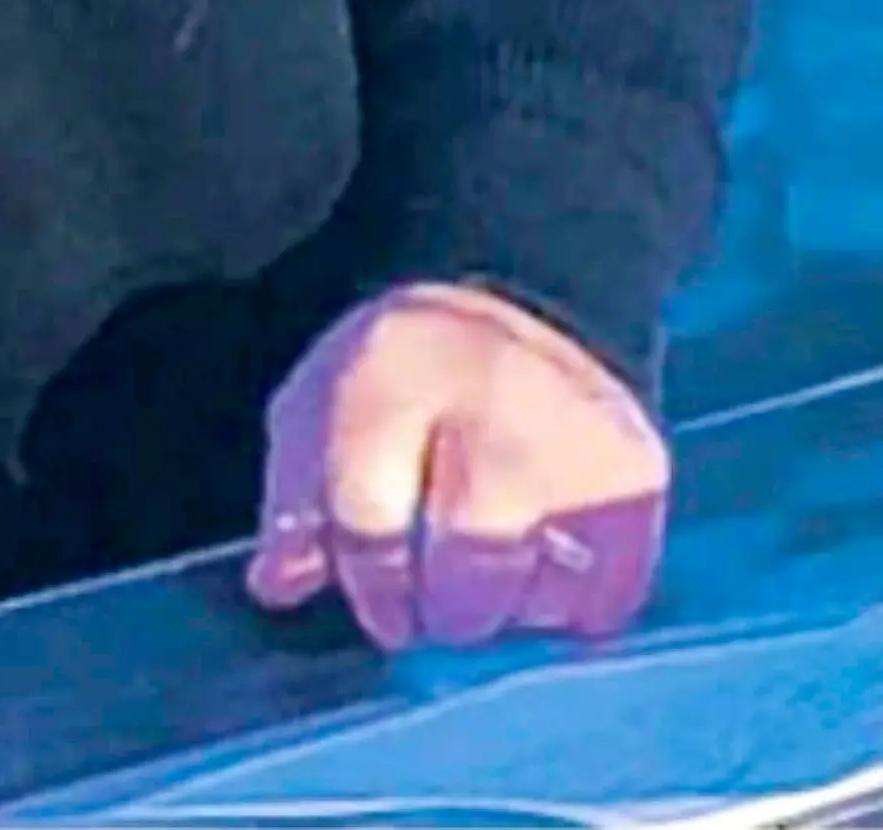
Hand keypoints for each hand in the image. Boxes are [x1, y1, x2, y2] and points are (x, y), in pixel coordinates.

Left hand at [245, 280, 669, 649]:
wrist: (529, 309)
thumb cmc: (406, 377)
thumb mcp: (322, 407)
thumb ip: (295, 499)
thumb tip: (279, 587)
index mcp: (393, 374)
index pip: (371, 520)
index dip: (369, 583)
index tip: (379, 603)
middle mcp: (494, 400)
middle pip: (464, 574)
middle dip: (436, 608)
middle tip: (434, 600)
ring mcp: (577, 441)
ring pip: (535, 597)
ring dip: (503, 611)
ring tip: (487, 572)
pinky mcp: (641, 478)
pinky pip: (602, 598)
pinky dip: (566, 606)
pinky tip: (542, 569)